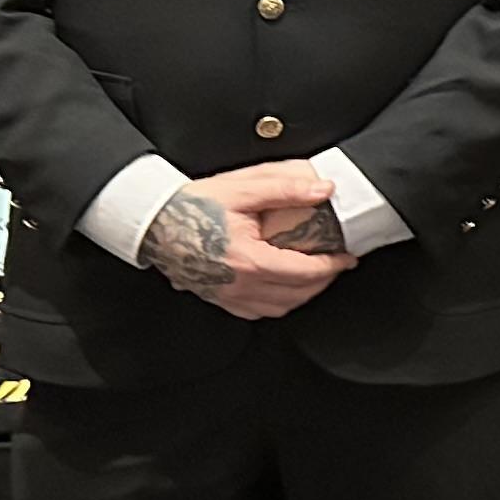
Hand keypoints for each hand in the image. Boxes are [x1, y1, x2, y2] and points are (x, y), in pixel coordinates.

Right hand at [139, 175, 349, 319]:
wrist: (152, 221)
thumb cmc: (191, 205)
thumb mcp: (242, 188)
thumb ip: (285, 188)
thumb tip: (322, 189)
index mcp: (250, 261)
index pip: (305, 273)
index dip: (333, 266)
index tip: (346, 257)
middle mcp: (239, 285)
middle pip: (297, 295)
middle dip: (323, 281)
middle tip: (336, 264)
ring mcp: (227, 296)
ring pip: (280, 308)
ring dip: (303, 294)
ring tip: (315, 275)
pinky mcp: (218, 299)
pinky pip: (257, 311)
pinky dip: (279, 302)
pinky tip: (284, 286)